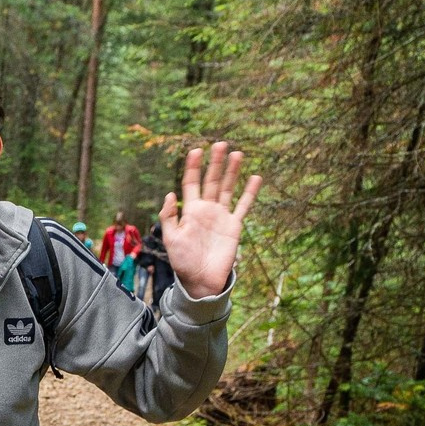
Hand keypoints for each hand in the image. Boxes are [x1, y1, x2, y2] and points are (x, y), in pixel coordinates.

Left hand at [158, 141, 262, 299]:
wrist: (201, 280)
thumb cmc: (183, 261)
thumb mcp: (171, 239)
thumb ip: (168, 217)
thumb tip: (170, 194)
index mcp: (190, 211)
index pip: (192, 183)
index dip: (193, 167)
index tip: (196, 150)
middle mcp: (207, 209)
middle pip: (212, 181)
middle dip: (215, 163)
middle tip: (220, 144)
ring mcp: (221, 216)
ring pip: (228, 189)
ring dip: (232, 172)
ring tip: (237, 154)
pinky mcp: (234, 225)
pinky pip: (243, 206)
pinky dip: (250, 192)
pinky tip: (256, 177)